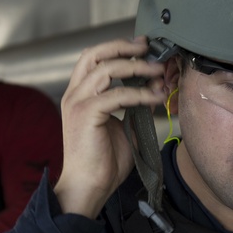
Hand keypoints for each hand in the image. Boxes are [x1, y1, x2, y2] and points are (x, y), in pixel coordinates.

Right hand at [52, 36, 166, 217]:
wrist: (88, 186)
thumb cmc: (102, 162)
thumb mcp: (123, 127)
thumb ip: (135, 106)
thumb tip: (154, 88)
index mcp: (79, 95)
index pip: (93, 58)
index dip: (117, 48)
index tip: (142, 47)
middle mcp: (75, 94)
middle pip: (95, 54)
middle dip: (123, 46)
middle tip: (147, 47)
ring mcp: (78, 103)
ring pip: (107, 69)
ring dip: (137, 67)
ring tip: (158, 71)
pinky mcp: (86, 114)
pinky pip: (118, 95)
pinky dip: (140, 93)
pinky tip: (156, 98)